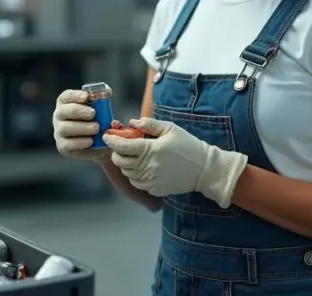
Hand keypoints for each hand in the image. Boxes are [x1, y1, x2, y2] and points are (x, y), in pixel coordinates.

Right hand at [52, 89, 110, 162]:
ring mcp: (59, 132)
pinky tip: (91, 141)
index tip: (86, 97)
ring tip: (96, 128)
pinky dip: (80, 142)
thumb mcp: (102, 108)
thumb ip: (103, 97)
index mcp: (66, 103)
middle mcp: (59, 116)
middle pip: (63, 111)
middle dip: (78, 111)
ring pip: (64, 128)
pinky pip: (67, 144)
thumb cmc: (98, 121)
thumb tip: (106, 91)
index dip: (75, 95)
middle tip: (93, 113)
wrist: (100, 144)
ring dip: (81, 127)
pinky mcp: (63, 146)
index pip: (66, 96)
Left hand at [102, 118, 247, 208]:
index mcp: (150, 149)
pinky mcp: (154, 190)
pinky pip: (136, 183)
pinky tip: (141, 168)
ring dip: (124, 164)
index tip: (107, 136)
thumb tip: (132, 122)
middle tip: (119, 147)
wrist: (204, 169)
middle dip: (116, 153)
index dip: (111, 141)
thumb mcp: (170, 129)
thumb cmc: (188, 146)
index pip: (122, 146)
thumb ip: (149, 124)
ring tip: (131, 157)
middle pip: (120, 161)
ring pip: (127, 173)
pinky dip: (134, 175)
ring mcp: (150, 180)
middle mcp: (148, 167)